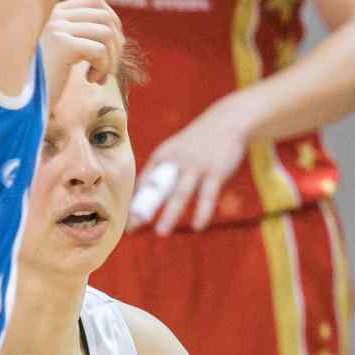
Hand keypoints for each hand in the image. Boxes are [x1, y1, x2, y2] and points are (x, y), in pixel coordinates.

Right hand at [42, 0, 122, 109]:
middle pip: (105, 16)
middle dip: (116, 45)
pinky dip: (103, 68)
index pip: (95, 2)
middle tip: (107, 68)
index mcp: (52, 13)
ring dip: (111, 60)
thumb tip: (116, 31)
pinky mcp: (61, 45)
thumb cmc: (43, 83)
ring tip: (97, 78)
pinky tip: (89, 81)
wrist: (18, 104)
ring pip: (106, 33)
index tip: (111, 49)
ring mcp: (56, 27)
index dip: (113, 23)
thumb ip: (80, 36)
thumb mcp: (62, 53)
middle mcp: (52, 15)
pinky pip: (99, 50)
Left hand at [130, 98, 255, 234]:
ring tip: (161, 232)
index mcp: (163, 156)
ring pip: (180, 193)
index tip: (127, 222)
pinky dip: (202, 211)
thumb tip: (146, 196)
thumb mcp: (176, 150)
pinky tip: (198, 226)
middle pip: (158, 189)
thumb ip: (163, 171)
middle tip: (132, 228)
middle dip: (144, 208)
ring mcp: (196, 166)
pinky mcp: (216, 171)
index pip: (144, 183)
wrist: (228, 121)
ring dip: (170, 214)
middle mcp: (176, 161)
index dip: (135, 202)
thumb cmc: (199, 142)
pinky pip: (208, 195)